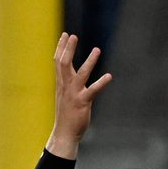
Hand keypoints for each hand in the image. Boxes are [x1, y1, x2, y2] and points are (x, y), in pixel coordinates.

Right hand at [46, 33, 112, 158]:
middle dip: (67, 49)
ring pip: (80, 74)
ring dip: (89, 61)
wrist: (64, 133)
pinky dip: (102, 83)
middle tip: (72, 35)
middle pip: (64, 64)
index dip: (61, 48)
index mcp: (61, 84)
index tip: (65, 34)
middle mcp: (66, 87)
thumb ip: (68, 84)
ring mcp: (74, 94)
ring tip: (97, 50)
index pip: (58, 62)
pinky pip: (93, 90)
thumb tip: (72, 75)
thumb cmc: (66, 115)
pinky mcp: (83, 103)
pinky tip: (110, 76)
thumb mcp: (65, 96)